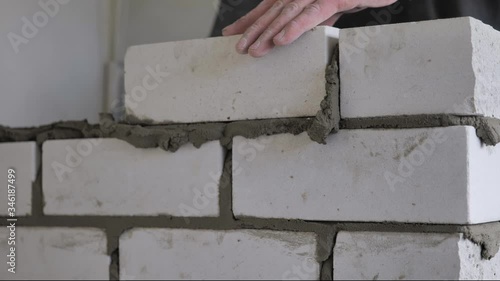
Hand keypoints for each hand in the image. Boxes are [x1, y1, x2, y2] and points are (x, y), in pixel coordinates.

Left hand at [222, 0, 396, 56]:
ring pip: (287, 13)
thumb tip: (284, 36)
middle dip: (254, 30)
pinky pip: (311, 14)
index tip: (230, 33)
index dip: (248, 20)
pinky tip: (282, 40)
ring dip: (269, 32)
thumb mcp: (321, 9)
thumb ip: (302, 19)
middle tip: (239, 48)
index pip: (268, 7)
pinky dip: (295, 27)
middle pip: (273, 11)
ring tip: (256, 50)